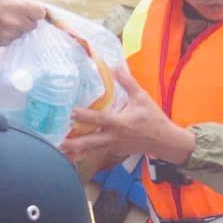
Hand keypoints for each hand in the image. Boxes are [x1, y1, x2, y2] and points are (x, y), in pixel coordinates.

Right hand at [0, 0, 49, 47]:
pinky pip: (9, 40)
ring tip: (2, 19)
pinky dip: (5, 35)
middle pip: (32, 25)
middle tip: (13, 13)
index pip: (41, 13)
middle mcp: (17, 23)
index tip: (30, 9)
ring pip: (20, 34)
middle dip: (26, 20)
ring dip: (16, 28)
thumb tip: (34, 9)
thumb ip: (23, 1)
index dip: (35, 10)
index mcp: (22, 8)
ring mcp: (8, 34)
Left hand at [61, 67, 190, 173]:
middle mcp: (114, 137)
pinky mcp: (114, 151)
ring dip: (75, 152)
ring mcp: (113, 146)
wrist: (164, 141)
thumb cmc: (153, 118)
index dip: (85, 116)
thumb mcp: (142, 97)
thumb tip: (116, 67)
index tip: (71, 113)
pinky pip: (95, 155)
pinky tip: (71, 156)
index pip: (100, 120)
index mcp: (120, 123)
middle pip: (91, 142)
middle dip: (74, 143)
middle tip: (58, 141)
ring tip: (59, 151)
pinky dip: (83, 156)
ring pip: (91, 151)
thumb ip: (128, 82)